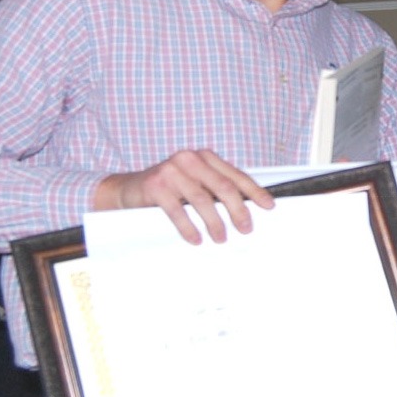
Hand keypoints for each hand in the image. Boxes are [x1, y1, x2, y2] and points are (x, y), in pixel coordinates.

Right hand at [94, 149, 275, 244]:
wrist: (128, 189)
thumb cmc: (168, 189)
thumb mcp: (194, 183)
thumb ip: (215, 189)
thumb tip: (246, 210)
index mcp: (204, 157)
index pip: (235, 175)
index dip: (254, 192)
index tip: (268, 207)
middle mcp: (190, 159)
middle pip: (222, 187)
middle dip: (238, 210)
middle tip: (246, 229)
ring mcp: (171, 170)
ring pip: (202, 200)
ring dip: (215, 222)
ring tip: (221, 238)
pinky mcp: (155, 185)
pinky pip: (177, 210)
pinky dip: (189, 227)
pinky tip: (196, 239)